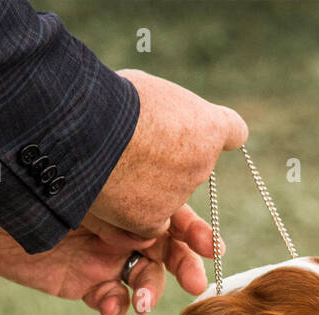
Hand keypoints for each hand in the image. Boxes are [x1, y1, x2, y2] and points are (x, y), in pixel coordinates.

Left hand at [0, 145, 219, 314]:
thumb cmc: (39, 168)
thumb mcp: (86, 163)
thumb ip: (128, 168)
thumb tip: (177, 155)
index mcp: (134, 198)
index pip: (176, 217)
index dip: (195, 233)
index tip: (210, 247)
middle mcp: (127, 229)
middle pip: (168, 253)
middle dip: (185, 268)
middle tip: (196, 284)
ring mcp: (107, 258)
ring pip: (143, 280)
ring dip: (150, 291)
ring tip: (143, 302)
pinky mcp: (83, 283)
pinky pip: (108, 299)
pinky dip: (114, 306)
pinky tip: (112, 306)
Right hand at [89, 69, 247, 236]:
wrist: (86, 131)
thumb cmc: (110, 100)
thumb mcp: (147, 89)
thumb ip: (166, 111)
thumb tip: (160, 118)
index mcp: (208, 126)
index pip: (232, 132)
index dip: (212, 133)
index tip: (204, 134)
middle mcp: (201, 165)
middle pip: (189, 167)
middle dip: (167, 163)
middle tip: (133, 150)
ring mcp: (179, 195)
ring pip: (163, 196)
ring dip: (143, 187)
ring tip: (112, 167)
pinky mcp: (153, 220)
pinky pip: (143, 221)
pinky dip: (127, 212)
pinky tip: (107, 192)